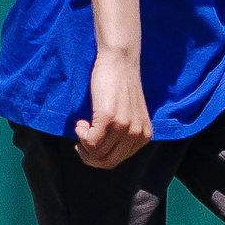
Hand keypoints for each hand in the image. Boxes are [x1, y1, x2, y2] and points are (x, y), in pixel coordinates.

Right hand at [75, 50, 152, 168]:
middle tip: (80, 142)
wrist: (120, 62)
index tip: (89, 142)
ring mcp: (125, 127)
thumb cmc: (120, 87)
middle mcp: (137, 134)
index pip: (116, 160)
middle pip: (107, 162)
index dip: (98, 155)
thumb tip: (102, 154)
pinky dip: (81, 135)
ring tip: (83, 125)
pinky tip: (81, 122)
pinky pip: (90, 141)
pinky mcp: (110, 118)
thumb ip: (123, 135)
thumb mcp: (129, 116)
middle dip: (88, 156)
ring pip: (97, 153)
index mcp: (144, 136)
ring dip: (83, 142)